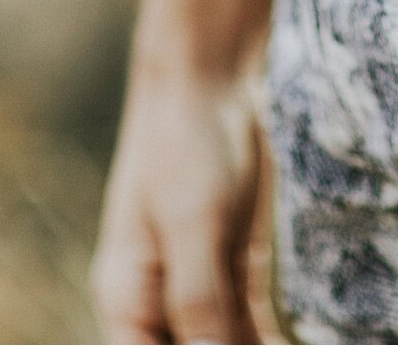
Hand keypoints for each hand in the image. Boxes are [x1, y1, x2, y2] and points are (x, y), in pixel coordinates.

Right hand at [92, 64, 262, 343]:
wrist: (208, 78)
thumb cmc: (185, 145)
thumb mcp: (194, 223)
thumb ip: (197, 299)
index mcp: (128, 298)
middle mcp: (158, 300)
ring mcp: (197, 282)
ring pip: (225, 345)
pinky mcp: (233, 264)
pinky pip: (250, 323)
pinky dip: (269, 342)